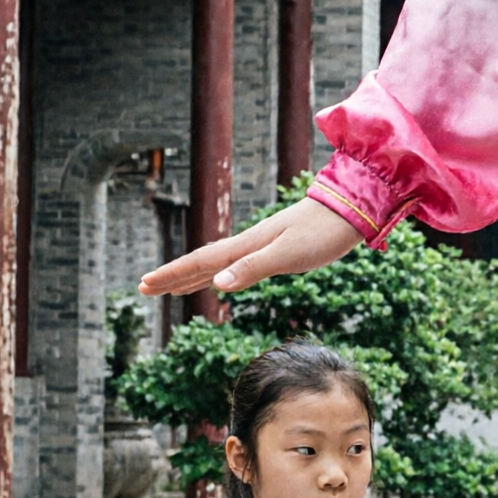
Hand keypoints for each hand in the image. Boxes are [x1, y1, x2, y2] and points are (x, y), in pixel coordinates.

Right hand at [139, 197, 360, 298]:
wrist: (353, 210)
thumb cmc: (323, 232)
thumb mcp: (288, 254)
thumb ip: (253, 268)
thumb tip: (216, 284)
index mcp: (248, 245)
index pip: (201, 262)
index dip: (172, 275)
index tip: (144, 285)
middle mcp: (250, 244)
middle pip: (203, 262)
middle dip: (173, 276)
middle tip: (144, 288)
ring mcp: (263, 245)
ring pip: (219, 263)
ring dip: (194, 276)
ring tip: (173, 288)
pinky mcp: (279, 248)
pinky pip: (238, 263)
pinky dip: (222, 273)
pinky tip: (222, 278)